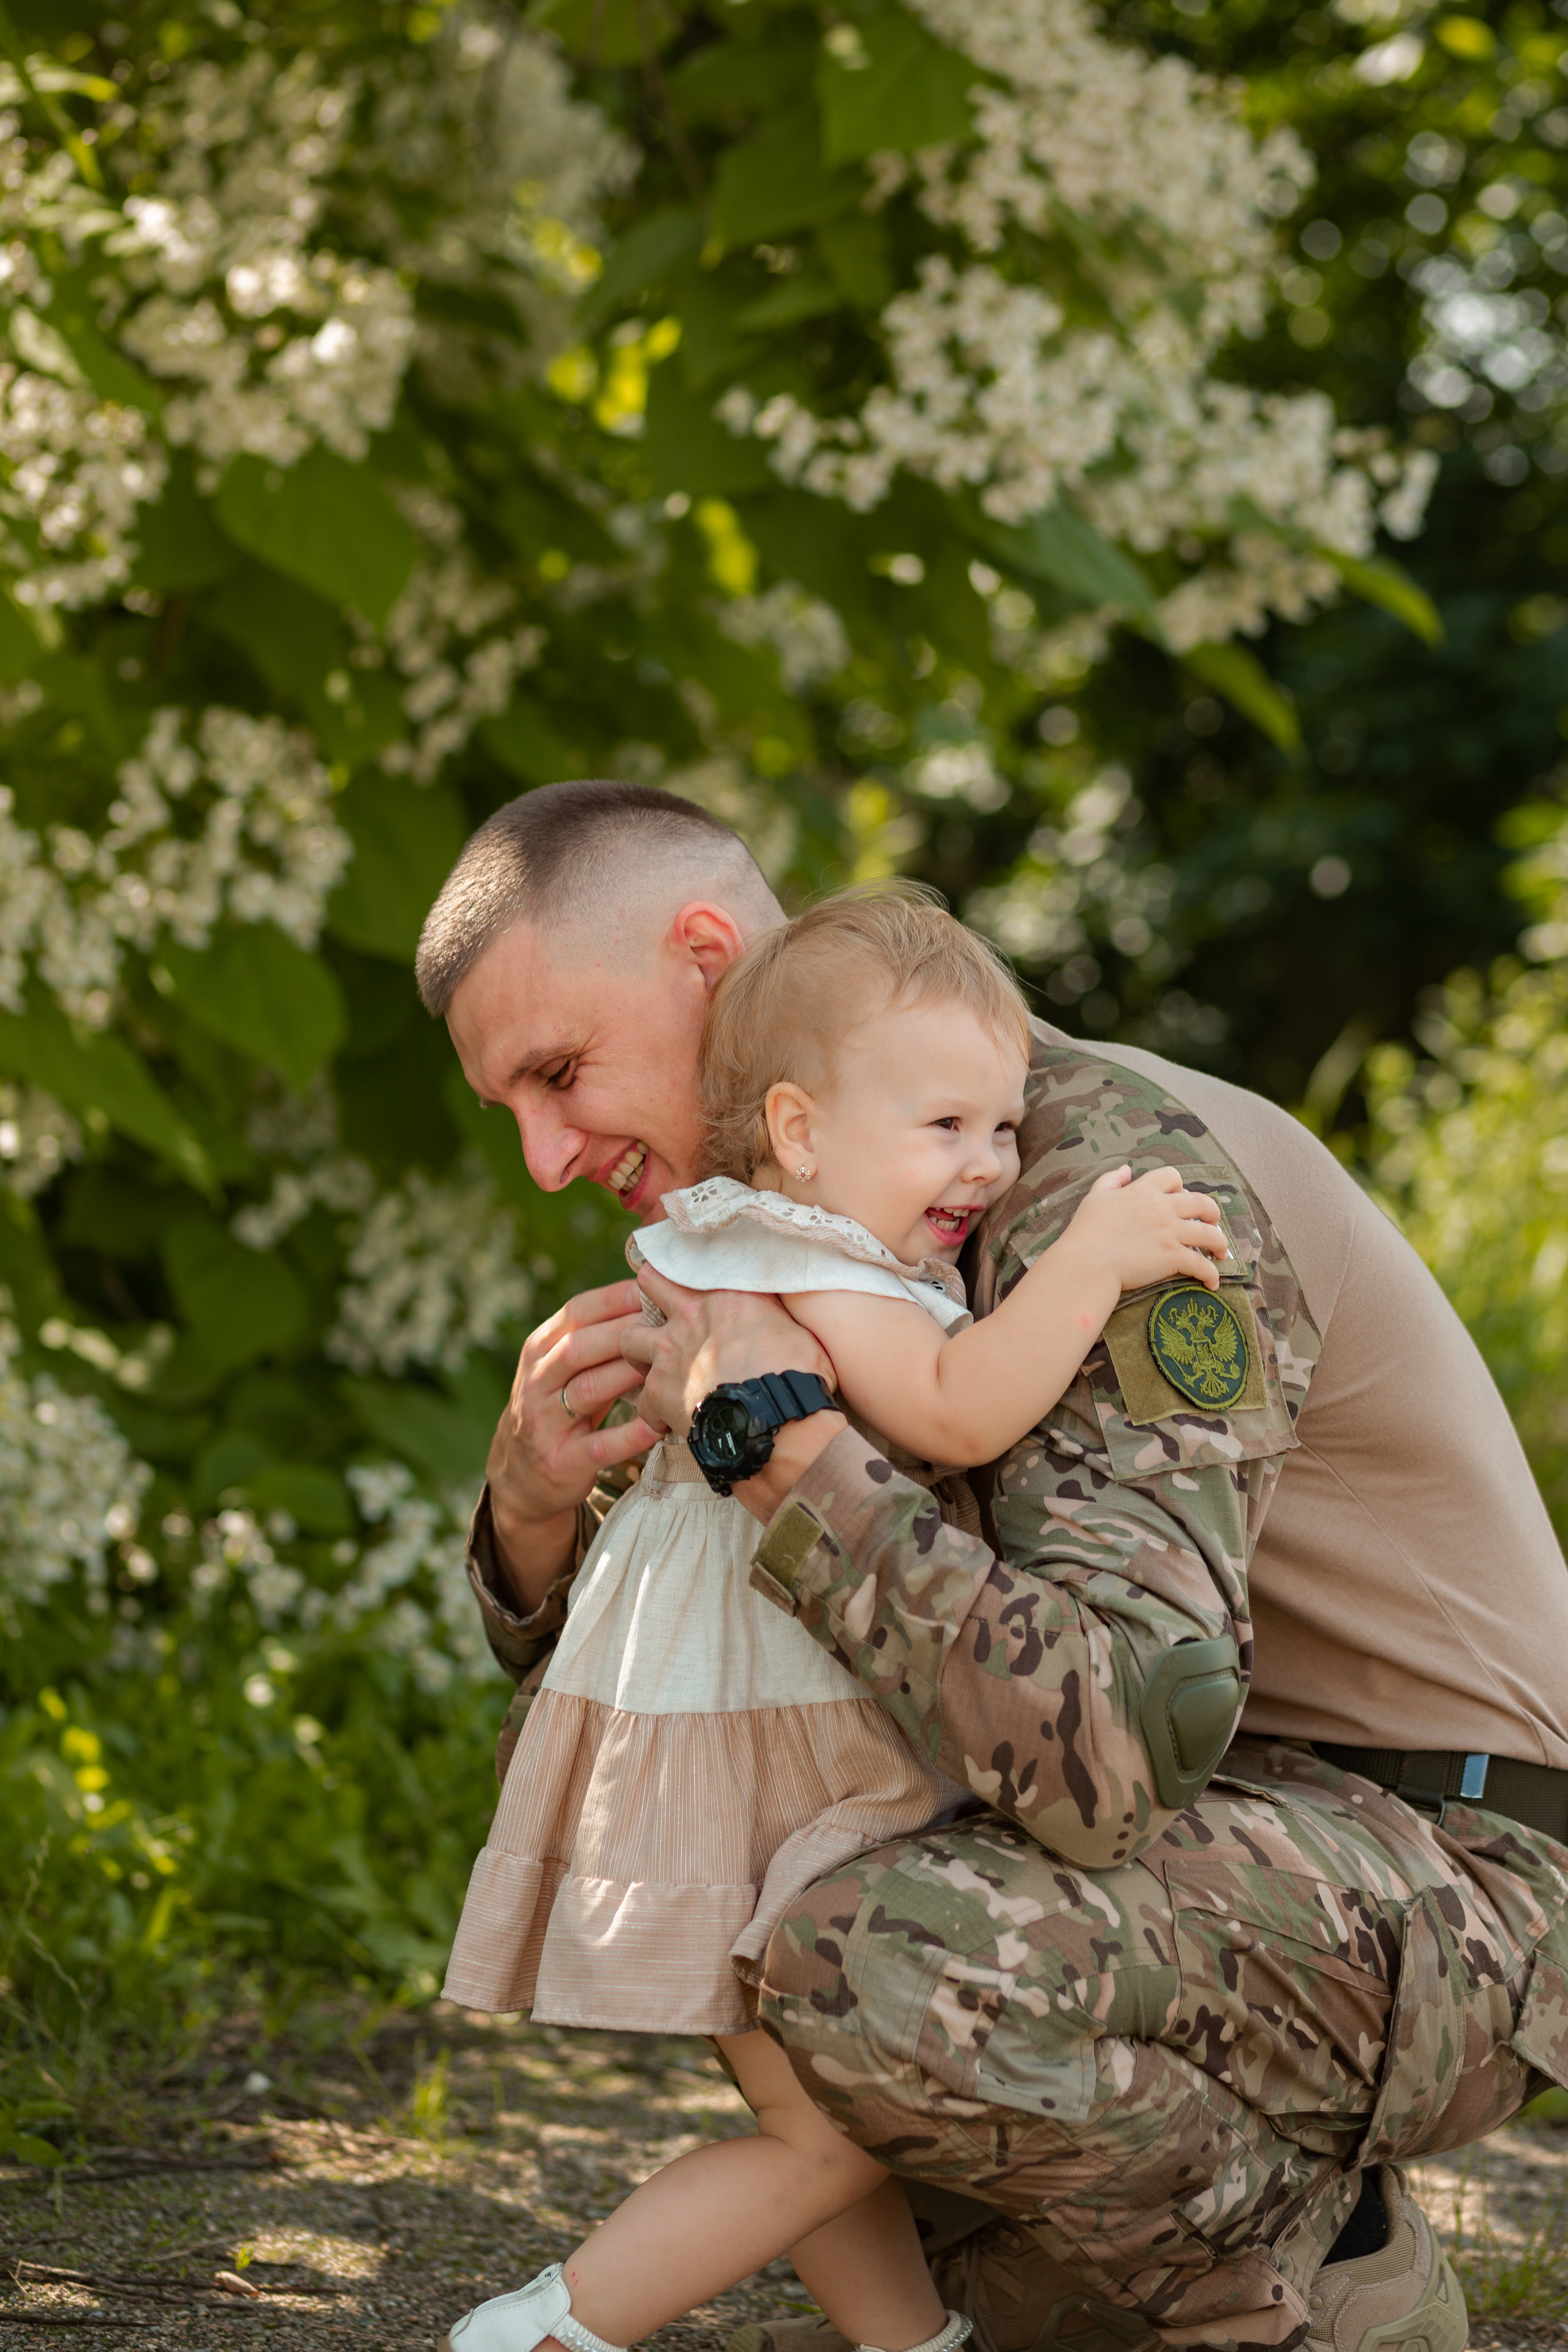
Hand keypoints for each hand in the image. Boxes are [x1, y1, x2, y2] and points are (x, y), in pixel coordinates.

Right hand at [486, 1279, 661, 1609]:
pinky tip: (657, 1424)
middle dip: (624, 1333)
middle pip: (579, 1348)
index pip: (575, 1313)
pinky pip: (599, 1445)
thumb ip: (596, 1338)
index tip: (652, 1290)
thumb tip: (653, 1299)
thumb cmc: (557, 1407)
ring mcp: (545, 1423)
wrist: (521, 1474)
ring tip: (665, 1366)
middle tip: (667, 1325)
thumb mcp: (562, 1368)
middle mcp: (537, 1381)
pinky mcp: (561, 1461)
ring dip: (627, 1375)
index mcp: (540, 1349)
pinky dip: (629, 1435)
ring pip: (587, 1390)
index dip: (614, 1299)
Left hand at [621, 1266, 836, 1438]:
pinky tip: (669, 1419)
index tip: (683, 1281)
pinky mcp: (658, 1392)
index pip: (690, 1264)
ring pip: (628, 1340)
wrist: (778, 1421)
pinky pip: (641, 1402)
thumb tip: (773, 1314)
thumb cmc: (798, 1375)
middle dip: (648, 1296)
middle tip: (661, 1314)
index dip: (683, 1273)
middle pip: (647, 1283)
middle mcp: (689, 1316)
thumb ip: (770, 1315)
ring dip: (639, 1353)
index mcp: (725, 1295)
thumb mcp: (795, 1329)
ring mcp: (668, 1353)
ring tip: (658, 1368)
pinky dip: (653, 1411)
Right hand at [1061, 1164, 1227, 1294]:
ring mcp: (1170, 1233)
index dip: (1181, 1187)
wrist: (1087, 1262)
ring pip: (1210, 1234)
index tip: (1180, 1198)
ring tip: (1221, 1253)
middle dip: (1212, 1212)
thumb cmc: (1086, 1230)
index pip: (1173, 1177)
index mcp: (1144, 1191)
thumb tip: (1125, 1169)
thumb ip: (1111, 1179)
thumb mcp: (1096, 1196)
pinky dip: (1211, 1274)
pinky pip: (1202, 1265)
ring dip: (1220, 1243)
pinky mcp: (1172, 1257)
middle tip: (1213, 1224)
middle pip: (1202, 1202)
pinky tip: (1212, 1282)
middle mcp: (1162, 1208)